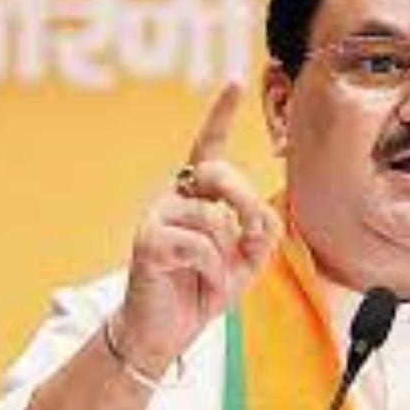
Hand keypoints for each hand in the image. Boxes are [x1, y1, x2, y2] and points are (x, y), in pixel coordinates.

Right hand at [113, 83, 282, 375]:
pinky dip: (214, 271)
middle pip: (220, 174)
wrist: (166, 331)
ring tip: (216, 278)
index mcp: (197, 195)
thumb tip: (259, 217)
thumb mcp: (246, 261)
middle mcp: (174, 197)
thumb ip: (261, 233)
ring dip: (227, 258)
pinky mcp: (148, 241)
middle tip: (254, 235)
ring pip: (213, 218)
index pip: (208, 147)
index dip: (220, 113)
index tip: (236, 79)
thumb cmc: (202, 289)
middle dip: (246, 202)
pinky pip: (199, 245)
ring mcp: (157, 216)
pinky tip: (203, 285)